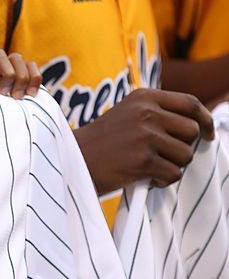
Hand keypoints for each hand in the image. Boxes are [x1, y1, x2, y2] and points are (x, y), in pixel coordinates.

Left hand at [0, 48, 41, 98]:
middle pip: (0, 55)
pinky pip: (32, 66)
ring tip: (17, 97)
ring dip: (19, 79)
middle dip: (5, 76)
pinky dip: (33, 79)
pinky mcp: (24, 69)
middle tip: (4, 94)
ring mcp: (9, 62)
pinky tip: (30, 94)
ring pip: (17, 58)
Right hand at [75, 88, 213, 193]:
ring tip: (151, 168)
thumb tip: (197, 126)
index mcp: (144, 97)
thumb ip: (157, 113)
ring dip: (173, 166)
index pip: (191, 103)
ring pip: (185, 154)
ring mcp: (145, 135)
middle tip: (167, 158)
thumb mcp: (127, 114)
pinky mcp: (143, 160)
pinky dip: (162, 182)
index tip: (208, 135)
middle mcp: (147, 112)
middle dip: (185, 148)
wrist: (71, 160)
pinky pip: (173, 174)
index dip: (205, 120)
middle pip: (192, 131)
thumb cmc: (101, 143)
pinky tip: (146, 179)